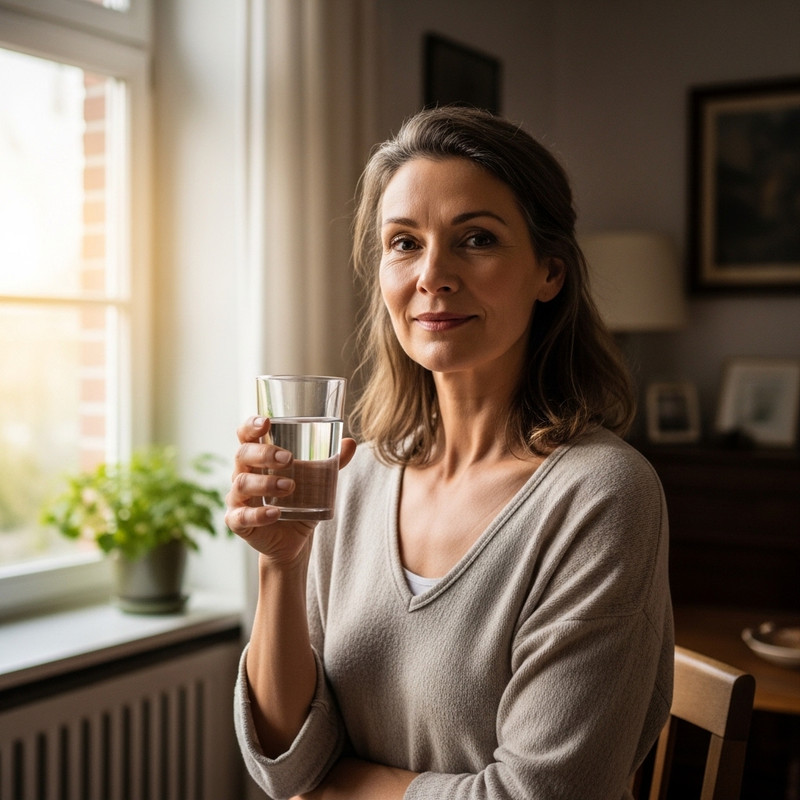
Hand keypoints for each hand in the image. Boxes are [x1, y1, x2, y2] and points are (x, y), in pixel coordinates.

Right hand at [225, 416, 355, 566]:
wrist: (294, 540)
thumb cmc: (299, 501)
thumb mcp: (317, 480)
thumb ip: (331, 462)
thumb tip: (350, 443)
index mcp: (257, 458)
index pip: (246, 435)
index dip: (251, 426)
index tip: (266, 422)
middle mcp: (243, 474)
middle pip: (242, 455)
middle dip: (264, 454)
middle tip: (288, 459)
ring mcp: (237, 499)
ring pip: (242, 484)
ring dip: (266, 483)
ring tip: (290, 486)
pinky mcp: (238, 522)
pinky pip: (241, 517)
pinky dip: (259, 514)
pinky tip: (276, 513)